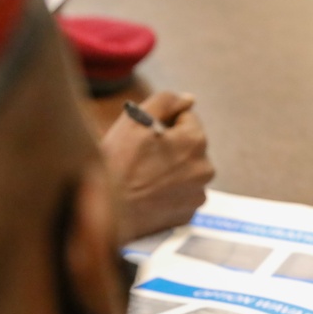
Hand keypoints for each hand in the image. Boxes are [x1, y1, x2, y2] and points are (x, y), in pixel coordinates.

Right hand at [101, 91, 214, 243]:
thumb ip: (166, 101)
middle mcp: (205, 169)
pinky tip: (147, 193)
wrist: (106, 213)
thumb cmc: (118, 163)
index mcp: (196, 142)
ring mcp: (198, 195)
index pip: (186, 118)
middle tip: (140, 156)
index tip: (145, 135)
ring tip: (142, 176)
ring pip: (185, 170)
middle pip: (188, 146)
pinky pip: (181, 194)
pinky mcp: (188, 214)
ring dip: (170, 168)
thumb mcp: (135, 120)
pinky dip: (168, 191)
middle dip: (169, 146)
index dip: (162, 122)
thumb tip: (188, 99)